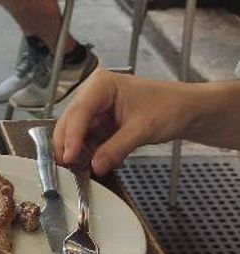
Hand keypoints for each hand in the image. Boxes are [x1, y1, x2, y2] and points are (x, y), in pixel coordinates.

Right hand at [52, 70, 188, 174]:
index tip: (68, 157)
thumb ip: (116, 148)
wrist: (186, 111)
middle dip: (69, 146)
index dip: (71, 136)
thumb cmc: (170, 107)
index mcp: (101, 84)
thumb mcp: (143, 129)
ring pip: (74, 134)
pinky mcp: (99, 123)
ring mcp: (95, 109)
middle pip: (69, 122)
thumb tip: (95, 166)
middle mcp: (93, 94)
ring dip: (80, 152)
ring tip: (88, 168)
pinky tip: (101, 162)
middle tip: (70, 169)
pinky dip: (90, 153)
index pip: (79, 112)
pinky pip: (86, 141)